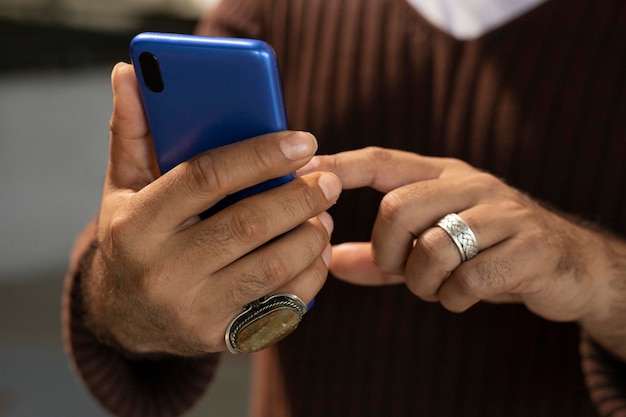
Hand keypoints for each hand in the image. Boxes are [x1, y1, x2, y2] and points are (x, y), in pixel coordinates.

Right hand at [84, 63, 341, 355]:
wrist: (125, 319)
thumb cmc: (134, 240)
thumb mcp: (123, 188)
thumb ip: (133, 133)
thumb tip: (129, 72)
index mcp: (137, 224)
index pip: (207, 178)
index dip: (260, 155)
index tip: (303, 141)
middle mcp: (162, 271)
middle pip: (248, 225)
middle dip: (299, 197)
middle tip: (328, 179)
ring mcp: (193, 309)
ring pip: (272, 267)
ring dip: (311, 235)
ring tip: (325, 214)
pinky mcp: (221, 336)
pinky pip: (282, 304)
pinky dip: (311, 274)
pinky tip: (318, 250)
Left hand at [299, 147, 623, 327]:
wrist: (569, 264)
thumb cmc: (486, 250)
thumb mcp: (432, 246)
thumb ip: (382, 256)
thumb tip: (328, 262)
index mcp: (443, 176)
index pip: (380, 160)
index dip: (339, 166)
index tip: (301, 171)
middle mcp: (470, 185)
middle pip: (397, 208)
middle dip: (388, 252)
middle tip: (400, 270)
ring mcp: (503, 214)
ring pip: (432, 248)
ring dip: (423, 283)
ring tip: (439, 286)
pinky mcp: (529, 248)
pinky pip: (468, 280)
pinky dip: (455, 299)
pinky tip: (467, 295)